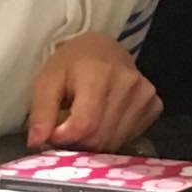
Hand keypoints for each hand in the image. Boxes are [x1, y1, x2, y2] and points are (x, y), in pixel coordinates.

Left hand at [27, 31, 161, 148]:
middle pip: (99, 138)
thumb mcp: (47, 80)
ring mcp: (145, 95)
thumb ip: (41, 111)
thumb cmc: (72, 63)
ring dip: (95, 143)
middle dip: (77, 143)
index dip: (64, 138)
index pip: (84, 125)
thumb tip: (37, 141)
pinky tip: (104, 121)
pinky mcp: (154, 104)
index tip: (53, 134)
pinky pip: (130, 137)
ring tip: (84, 126)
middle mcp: (128, 84)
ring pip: (114, 142)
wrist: (103, 48)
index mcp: (99, 74)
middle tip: (66, 131)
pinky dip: (113, 137)